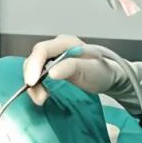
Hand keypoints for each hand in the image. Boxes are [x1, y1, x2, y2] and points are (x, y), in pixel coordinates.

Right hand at [24, 36, 141, 115]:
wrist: (110, 78)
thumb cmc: (102, 72)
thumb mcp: (90, 71)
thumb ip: (71, 68)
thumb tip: (51, 73)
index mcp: (65, 43)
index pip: (42, 50)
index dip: (33, 65)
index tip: (31, 83)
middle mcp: (56, 47)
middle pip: (34, 59)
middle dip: (32, 78)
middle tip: (39, 97)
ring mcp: (53, 57)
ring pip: (34, 68)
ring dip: (34, 85)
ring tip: (41, 99)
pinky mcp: (52, 67)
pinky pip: (38, 74)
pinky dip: (37, 86)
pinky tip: (43, 95)